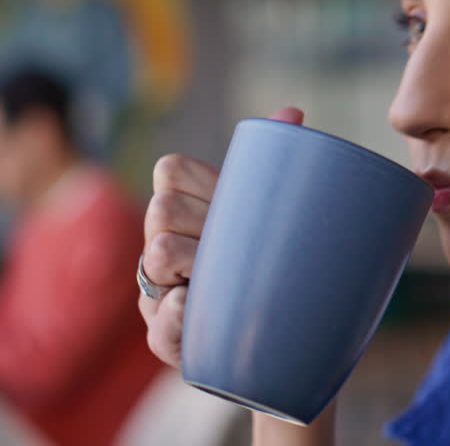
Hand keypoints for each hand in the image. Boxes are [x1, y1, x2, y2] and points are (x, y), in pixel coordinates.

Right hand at [138, 107, 304, 367]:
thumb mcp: (270, 209)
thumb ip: (276, 160)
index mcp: (182, 209)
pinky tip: (201, 307)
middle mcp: (159, 247)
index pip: (171, 171)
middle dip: (202, 223)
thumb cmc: (269, 255)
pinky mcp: (164, 337)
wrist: (284, 329)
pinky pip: (161, 322)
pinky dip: (182, 313)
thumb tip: (293, 112)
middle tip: (239, 244)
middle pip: (163, 210)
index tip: (233, 202)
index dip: (204, 182)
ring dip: (198, 263)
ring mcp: (157, 292)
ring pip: (159, 254)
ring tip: (230, 276)